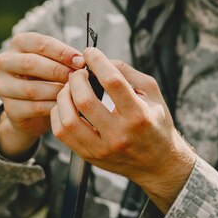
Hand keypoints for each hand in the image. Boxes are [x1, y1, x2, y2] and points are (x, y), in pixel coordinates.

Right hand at [0, 32, 85, 159]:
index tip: (81, 61)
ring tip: (74, 93)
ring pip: (31, 89)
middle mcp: (4, 62)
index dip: (62, 52)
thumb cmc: (49, 78)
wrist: (33, 109)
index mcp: (19, 44)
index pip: (39, 43)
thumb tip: (83, 61)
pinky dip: (53, 107)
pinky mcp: (9, 108)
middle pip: (31, 63)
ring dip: (57, 91)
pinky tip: (66, 107)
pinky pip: (33, 108)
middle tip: (78, 77)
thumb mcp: (56, 63)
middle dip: (58, 70)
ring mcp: (3, 86)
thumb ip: (66, 59)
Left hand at [50, 47, 196, 212]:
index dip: (97, 62)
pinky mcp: (89, 156)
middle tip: (79, 72)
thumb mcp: (152, 94)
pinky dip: (59, 114)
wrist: (158, 164)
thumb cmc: (156, 124)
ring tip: (70, 89)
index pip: (112, 82)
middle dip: (76, 79)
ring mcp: (102, 148)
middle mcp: (119, 134)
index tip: (90, 53)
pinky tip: (67, 106)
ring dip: (64, 96)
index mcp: (139, 115)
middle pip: (85, 100)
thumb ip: (128, 73)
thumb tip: (101, 60)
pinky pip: (62, 133)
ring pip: (68, 119)